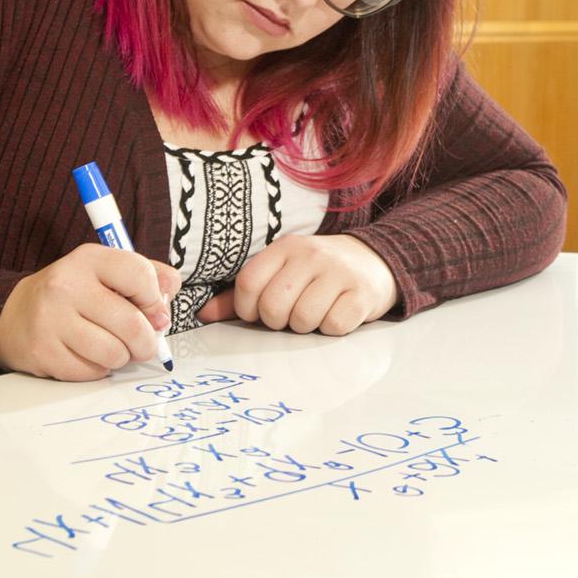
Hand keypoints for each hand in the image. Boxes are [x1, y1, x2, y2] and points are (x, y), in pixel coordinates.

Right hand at [0, 244, 181, 380]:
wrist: (15, 314)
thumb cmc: (75, 295)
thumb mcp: (107, 272)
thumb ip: (147, 276)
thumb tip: (169, 297)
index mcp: (89, 259)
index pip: (140, 276)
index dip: (156, 300)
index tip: (154, 311)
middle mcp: (66, 285)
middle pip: (132, 324)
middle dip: (146, 341)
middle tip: (143, 343)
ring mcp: (51, 319)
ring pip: (114, 353)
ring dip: (122, 357)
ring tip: (112, 347)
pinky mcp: (43, 352)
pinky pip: (91, 372)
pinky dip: (98, 369)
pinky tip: (88, 355)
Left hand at [199, 235, 397, 335]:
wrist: (374, 261)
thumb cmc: (317, 273)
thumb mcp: (281, 273)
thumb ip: (242, 295)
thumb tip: (203, 314)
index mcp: (285, 248)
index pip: (249, 283)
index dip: (247, 309)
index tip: (258, 314)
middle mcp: (310, 255)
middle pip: (273, 306)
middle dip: (277, 321)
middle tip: (291, 315)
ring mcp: (338, 272)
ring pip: (303, 319)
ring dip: (305, 327)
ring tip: (315, 313)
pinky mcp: (361, 293)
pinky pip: (333, 325)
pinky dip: (331, 329)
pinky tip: (336, 314)